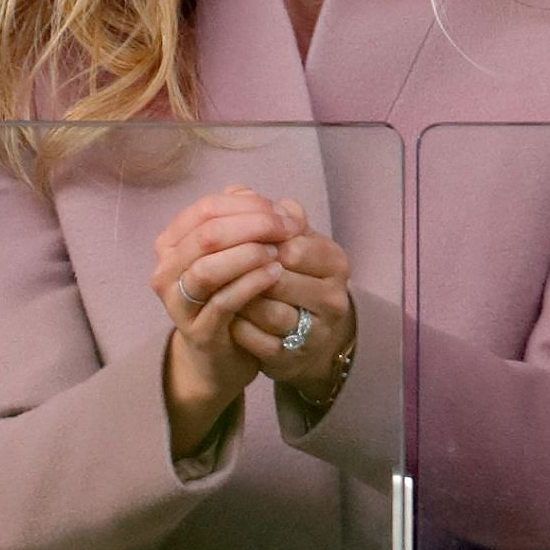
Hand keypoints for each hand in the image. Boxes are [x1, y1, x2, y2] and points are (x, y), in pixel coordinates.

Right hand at [151, 185, 296, 447]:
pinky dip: (250, 283)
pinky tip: (275, 275)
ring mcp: (177, 302)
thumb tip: (271, 199)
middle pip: (206, 234)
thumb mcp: (238, 255)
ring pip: (207, 268)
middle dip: (253, 226)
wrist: (220, 356)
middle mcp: (166, 269)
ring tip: (279, 252)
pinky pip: (222, 302)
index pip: (206, 208)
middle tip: (289, 228)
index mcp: (171, 243)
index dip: (248, 205)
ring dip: (248, 255)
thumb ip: (248, 224)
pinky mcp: (197, 330)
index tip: (285, 213)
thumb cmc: (229, 297)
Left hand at [232, 197, 355, 397]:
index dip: (256, 242)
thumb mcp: (288, 242)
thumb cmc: (291, 277)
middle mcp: (334, 297)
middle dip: (244, 270)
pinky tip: (226, 316)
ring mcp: (317, 331)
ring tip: (216, 287)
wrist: (307, 336)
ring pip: (270, 311)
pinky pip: (259, 341)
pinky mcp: (295, 359)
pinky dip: (238, 327)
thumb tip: (236, 190)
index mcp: (334, 261)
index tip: (232, 238)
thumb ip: (265, 215)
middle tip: (214, 262)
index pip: (293, 246)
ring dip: (238, 297)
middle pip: (280, 279)